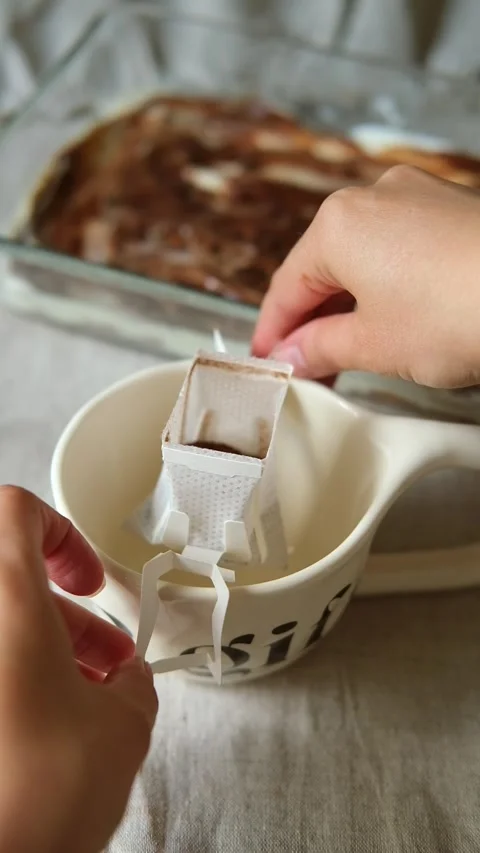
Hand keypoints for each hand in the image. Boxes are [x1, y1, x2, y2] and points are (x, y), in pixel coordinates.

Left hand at [0, 486, 157, 852]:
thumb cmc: (37, 796)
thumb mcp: (123, 726)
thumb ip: (132, 682)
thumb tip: (124, 680)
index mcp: (6, 605)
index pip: (17, 513)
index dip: (61, 533)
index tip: (88, 580)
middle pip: (10, 580)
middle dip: (64, 615)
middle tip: (100, 654)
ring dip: (41, 651)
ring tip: (87, 700)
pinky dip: (16, 679)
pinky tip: (48, 726)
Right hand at [253, 166, 479, 387]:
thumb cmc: (457, 311)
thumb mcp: (374, 344)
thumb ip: (321, 348)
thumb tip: (293, 356)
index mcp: (338, 224)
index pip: (287, 287)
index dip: (272, 333)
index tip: (267, 363)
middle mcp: (373, 198)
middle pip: (322, 270)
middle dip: (311, 322)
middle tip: (305, 368)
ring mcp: (416, 198)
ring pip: (361, 259)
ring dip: (347, 307)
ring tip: (345, 354)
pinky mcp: (450, 211)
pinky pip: (398, 251)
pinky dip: (384, 288)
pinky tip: (388, 322)